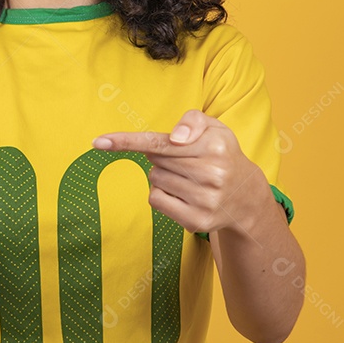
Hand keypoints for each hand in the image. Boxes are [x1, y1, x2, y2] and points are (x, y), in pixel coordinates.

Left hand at [92, 109, 266, 234]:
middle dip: (164, 157)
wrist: (246, 196)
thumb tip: (174, 139)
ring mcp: (204, 201)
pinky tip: (185, 195)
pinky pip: (155, 200)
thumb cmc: (222, 155)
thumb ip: (192, 120)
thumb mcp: (216, 128)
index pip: (160, 143)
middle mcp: (211, 175)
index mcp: (214, 147)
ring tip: (191, 178)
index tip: (97, 142)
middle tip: (188, 161)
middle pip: (155, 160)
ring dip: (164, 176)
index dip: (126, 142)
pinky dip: (162, 194)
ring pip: (154, 179)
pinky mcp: (196, 222)